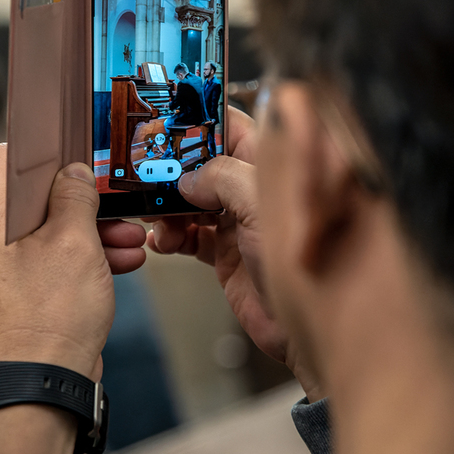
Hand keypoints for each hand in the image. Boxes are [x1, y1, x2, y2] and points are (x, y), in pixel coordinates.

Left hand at [0, 144, 146, 380]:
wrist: (45, 382)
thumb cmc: (53, 314)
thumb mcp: (75, 242)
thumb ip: (75, 196)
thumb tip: (74, 171)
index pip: (6, 159)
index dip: (44, 151)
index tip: (76, 153)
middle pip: (36, 196)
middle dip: (83, 200)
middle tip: (115, 203)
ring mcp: (3, 266)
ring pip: (50, 228)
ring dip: (93, 230)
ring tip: (133, 238)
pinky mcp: (22, 288)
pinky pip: (53, 257)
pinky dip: (85, 255)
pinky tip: (124, 260)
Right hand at [147, 107, 322, 400]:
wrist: (308, 330)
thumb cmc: (307, 265)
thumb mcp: (262, 205)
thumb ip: (223, 178)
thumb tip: (188, 178)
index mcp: (270, 165)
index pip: (230, 126)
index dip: (197, 123)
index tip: (162, 126)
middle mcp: (253, 188)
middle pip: (203, 163)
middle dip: (172, 169)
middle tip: (145, 176)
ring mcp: (239, 221)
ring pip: (191, 200)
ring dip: (167, 207)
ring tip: (157, 220)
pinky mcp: (226, 253)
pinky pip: (189, 235)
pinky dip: (171, 236)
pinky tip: (163, 242)